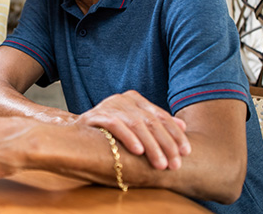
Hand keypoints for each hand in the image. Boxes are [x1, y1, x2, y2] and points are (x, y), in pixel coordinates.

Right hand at [76, 90, 190, 169]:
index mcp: (135, 99)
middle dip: (166, 144)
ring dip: (151, 146)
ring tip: (160, 164)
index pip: (161, 116)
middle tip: (175, 164)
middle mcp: (123, 99)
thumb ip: (157, 124)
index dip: (176, 134)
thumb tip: (183, 126)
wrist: (75, 135)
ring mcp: (109, 105)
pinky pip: (116, 125)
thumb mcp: (136, 127)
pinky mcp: (96, 115)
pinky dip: (129, 137)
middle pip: (151, 122)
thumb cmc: (110, 133)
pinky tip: (138, 151)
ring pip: (137, 124)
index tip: (186, 152)